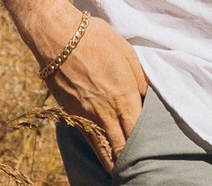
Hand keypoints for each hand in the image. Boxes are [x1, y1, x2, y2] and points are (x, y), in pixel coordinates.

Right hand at [50, 13, 151, 166]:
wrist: (59, 38)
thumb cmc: (97, 40)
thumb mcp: (129, 53)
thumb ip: (140, 78)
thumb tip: (146, 94)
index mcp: (124, 96)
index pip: (137, 129)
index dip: (144, 143)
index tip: (151, 152)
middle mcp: (105, 110)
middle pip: (119, 144)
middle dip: (127, 159)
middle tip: (135, 170)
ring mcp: (85, 114)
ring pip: (101, 145)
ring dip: (110, 160)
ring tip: (117, 172)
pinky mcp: (70, 112)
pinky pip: (85, 135)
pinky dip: (94, 147)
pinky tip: (98, 152)